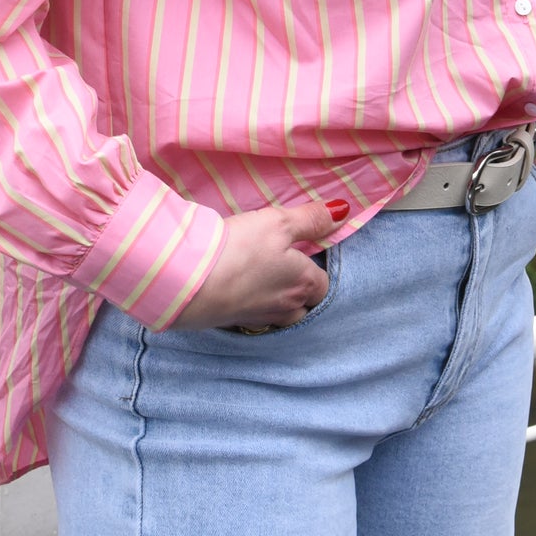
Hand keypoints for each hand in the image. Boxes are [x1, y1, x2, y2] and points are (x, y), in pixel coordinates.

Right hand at [173, 201, 338, 330]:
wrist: (192, 283)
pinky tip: (240, 292)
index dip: (316, 269)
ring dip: (278, 303)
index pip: (324, 284)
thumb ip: (311, 218)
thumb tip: (344, 211)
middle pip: (305, 305)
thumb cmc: (241, 249)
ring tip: (264, 282)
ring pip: (281, 316)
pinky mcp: (235, 324)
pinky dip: (252, 307)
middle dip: (301, 291)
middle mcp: (288, 308)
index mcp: (305, 284)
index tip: (304, 254)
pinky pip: (254, 319)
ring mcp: (261, 320)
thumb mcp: (279, 223)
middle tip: (286, 269)